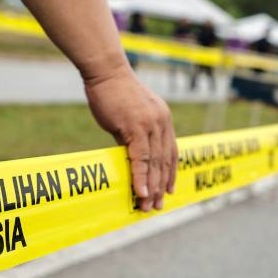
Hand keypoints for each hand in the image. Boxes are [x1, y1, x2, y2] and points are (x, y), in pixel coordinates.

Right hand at [84, 67, 176, 211]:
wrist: (106, 71)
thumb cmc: (113, 91)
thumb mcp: (130, 115)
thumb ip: (134, 135)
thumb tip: (131, 156)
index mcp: (163, 119)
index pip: (171, 152)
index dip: (170, 173)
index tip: (169, 190)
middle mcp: (162, 123)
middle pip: (165, 161)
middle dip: (161, 186)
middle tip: (156, 206)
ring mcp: (151, 125)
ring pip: (155, 163)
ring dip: (152, 187)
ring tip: (147, 205)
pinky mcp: (137, 127)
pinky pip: (141, 158)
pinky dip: (141, 177)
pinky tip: (141, 192)